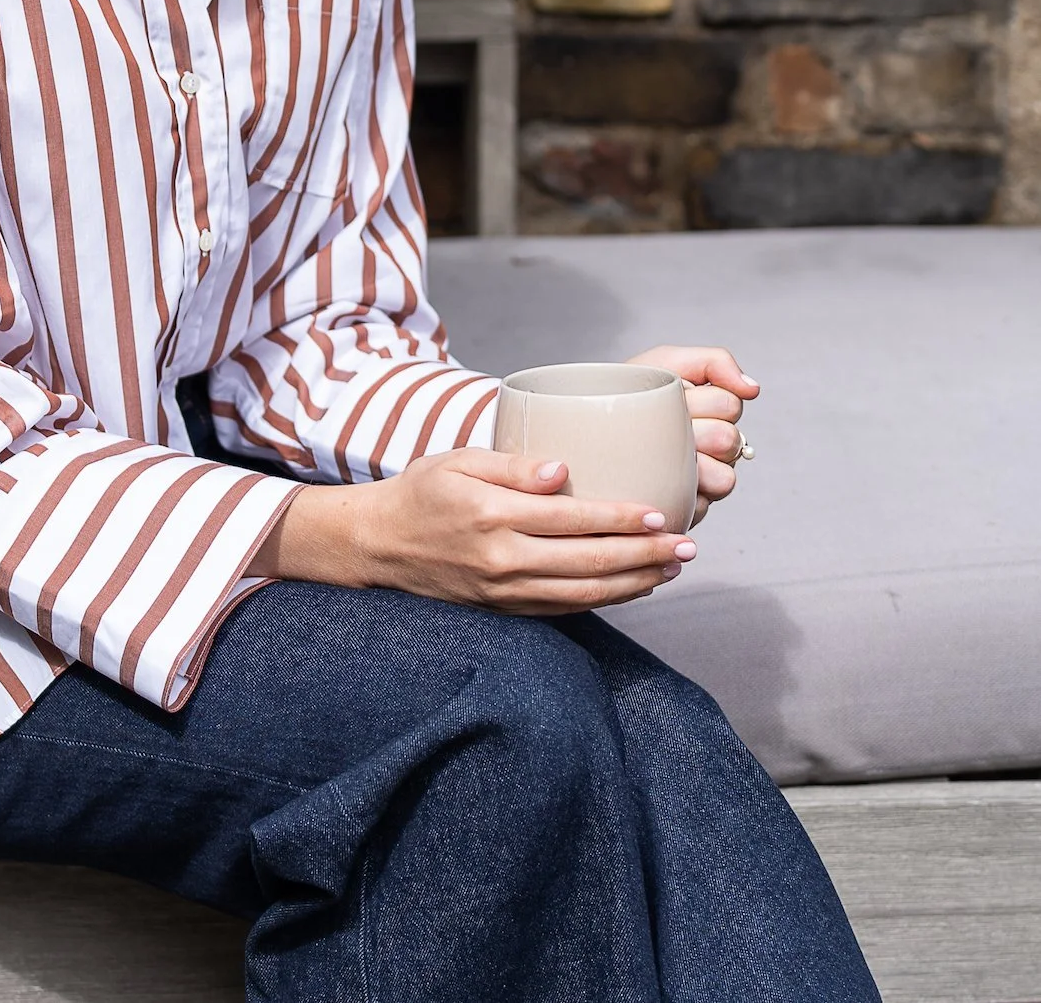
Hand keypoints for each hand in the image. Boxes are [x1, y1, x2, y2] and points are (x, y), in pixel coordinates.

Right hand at [250, 450, 696, 615]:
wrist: (380, 544)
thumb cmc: (423, 490)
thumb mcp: (457, 460)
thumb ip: (511, 464)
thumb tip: (562, 470)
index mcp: (493, 516)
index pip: (572, 519)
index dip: (621, 518)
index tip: (661, 513)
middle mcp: (503, 560)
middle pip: (588, 562)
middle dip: (644, 555)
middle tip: (688, 545)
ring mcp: (505, 592)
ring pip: (584, 592)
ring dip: (635, 582)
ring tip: (673, 568)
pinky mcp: (506, 609)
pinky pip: (565, 608)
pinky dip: (605, 600)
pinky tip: (634, 587)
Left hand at [628, 344, 758, 526]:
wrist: (583, 429)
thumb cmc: (625, 394)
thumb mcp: (664, 363)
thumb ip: (715, 363)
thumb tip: (754, 390)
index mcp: (712, 413)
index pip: (730, 404)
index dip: (701, 400)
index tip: (674, 396)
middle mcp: (714, 448)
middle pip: (727, 439)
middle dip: (694, 427)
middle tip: (666, 425)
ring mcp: (703, 481)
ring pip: (725, 478)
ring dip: (692, 463)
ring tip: (663, 453)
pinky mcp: (688, 510)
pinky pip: (701, 506)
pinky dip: (682, 492)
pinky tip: (661, 479)